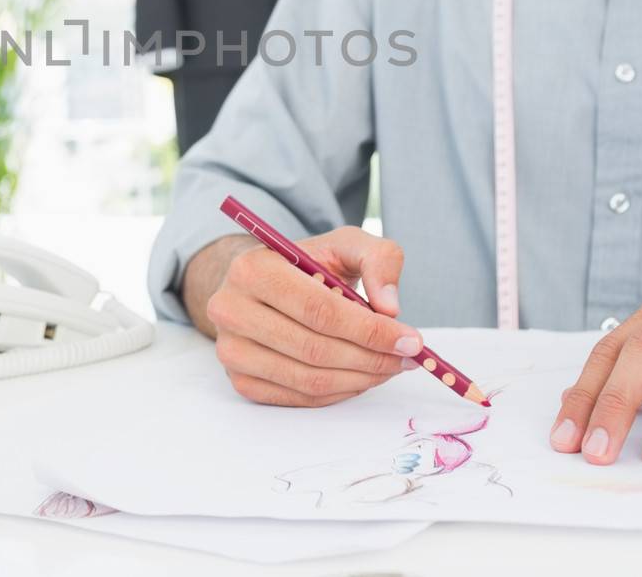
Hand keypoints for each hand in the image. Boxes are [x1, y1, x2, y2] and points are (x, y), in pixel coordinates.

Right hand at [188, 228, 422, 406]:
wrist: (262, 286)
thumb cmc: (307, 265)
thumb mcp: (345, 244)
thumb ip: (378, 260)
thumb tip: (391, 309)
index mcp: (253, 268)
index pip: (319, 310)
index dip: (369, 330)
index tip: (410, 339)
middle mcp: (230, 309)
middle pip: (314, 348)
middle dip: (371, 358)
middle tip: (406, 358)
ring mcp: (231, 349)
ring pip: (308, 378)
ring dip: (359, 379)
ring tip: (389, 367)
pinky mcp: (240, 380)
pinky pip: (298, 397)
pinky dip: (338, 392)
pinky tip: (360, 376)